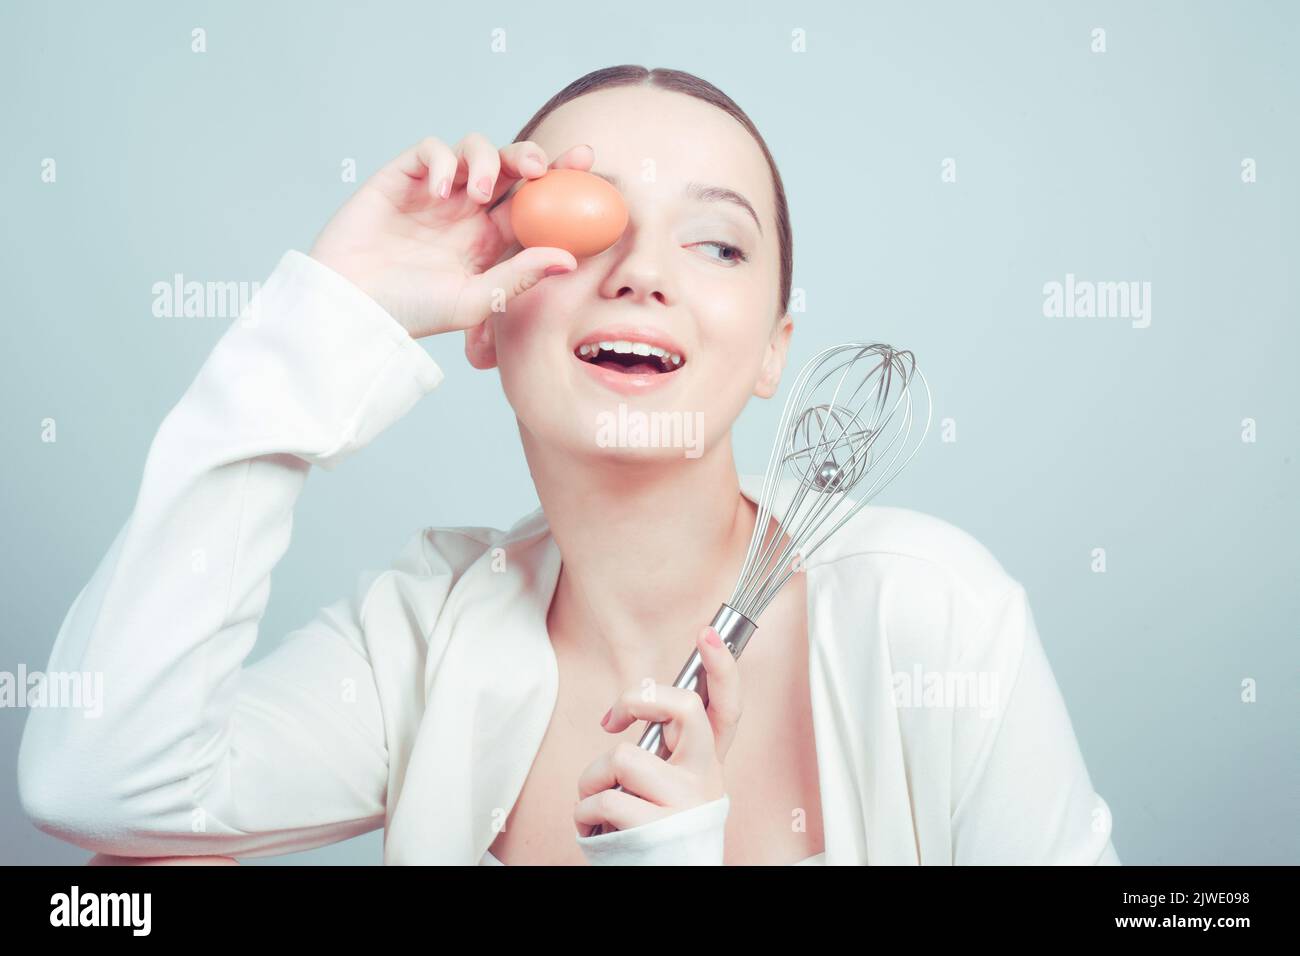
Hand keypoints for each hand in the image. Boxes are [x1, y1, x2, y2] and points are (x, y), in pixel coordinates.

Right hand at [308, 133, 590, 338]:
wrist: (354, 307)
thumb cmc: (412, 313)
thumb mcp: (475, 301)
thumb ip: (519, 278)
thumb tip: (569, 259)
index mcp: (492, 239)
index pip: (536, 201)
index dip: (563, 178)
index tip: (588, 163)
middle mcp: (468, 211)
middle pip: (511, 165)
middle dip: (531, 155)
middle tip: (540, 168)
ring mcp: (436, 192)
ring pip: (474, 149)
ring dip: (485, 160)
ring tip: (477, 193)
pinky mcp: (402, 178)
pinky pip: (430, 149)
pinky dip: (440, 160)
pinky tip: (440, 189)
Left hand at [574, 625, 743, 835]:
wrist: (667, 877)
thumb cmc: (657, 827)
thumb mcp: (672, 785)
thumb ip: (666, 749)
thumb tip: (633, 708)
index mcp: (709, 763)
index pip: (728, 706)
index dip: (722, 667)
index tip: (708, 633)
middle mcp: (706, 779)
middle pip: (684, 710)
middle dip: (637, 700)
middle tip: (614, 721)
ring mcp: (684, 803)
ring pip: (623, 757)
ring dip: (593, 779)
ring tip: (599, 800)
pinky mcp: (655, 829)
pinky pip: (601, 798)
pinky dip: (584, 812)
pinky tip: (596, 826)